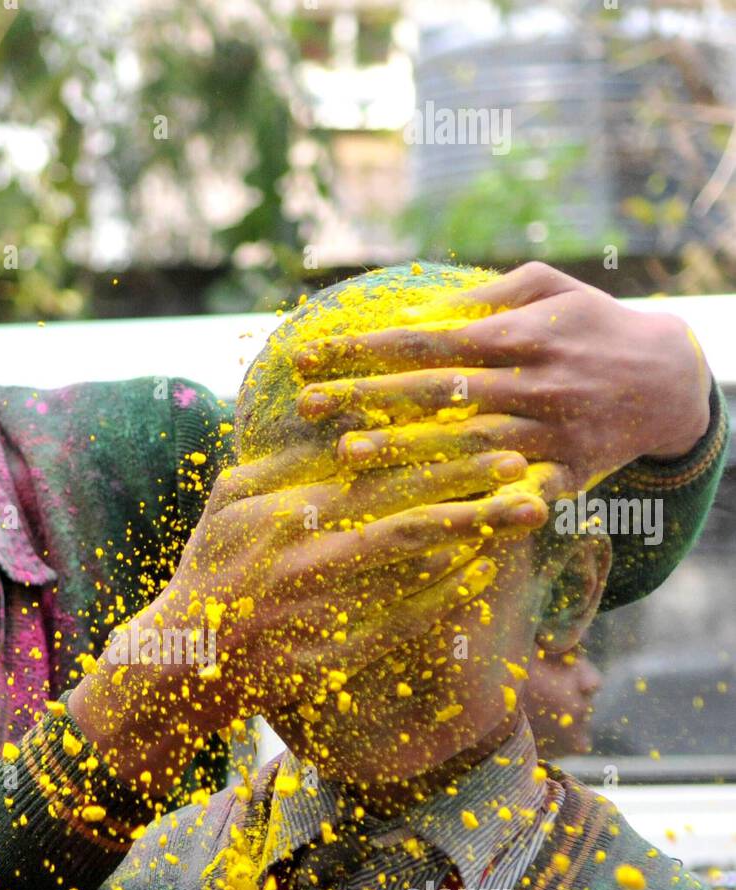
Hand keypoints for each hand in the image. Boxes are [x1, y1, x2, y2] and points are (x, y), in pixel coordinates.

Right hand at [68, 441, 547, 789]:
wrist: (185, 659)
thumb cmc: (211, 569)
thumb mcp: (230, 501)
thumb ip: (285, 461)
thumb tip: (344, 419)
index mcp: (278, 510)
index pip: (369, 470)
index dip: (432, 451)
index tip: (485, 430)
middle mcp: (301, 556)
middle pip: (403, 511)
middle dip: (469, 488)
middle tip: (526, 467)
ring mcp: (317, 607)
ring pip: (408, 564)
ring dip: (469, 537)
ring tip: (522, 514)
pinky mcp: (331, 652)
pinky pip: (400, 620)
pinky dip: (442, 596)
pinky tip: (482, 572)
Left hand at [293, 261, 711, 498]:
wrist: (670, 380)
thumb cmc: (592, 326)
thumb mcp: (548, 288)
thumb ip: (482, 296)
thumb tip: (415, 310)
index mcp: (519, 334)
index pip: (427, 341)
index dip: (366, 348)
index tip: (312, 352)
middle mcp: (531, 382)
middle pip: (434, 392)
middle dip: (366, 397)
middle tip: (306, 403)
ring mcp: (548, 432)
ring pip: (464, 444)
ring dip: (403, 451)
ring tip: (345, 455)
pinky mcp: (565, 475)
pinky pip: (515, 493)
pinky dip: (477, 503)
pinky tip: (428, 516)